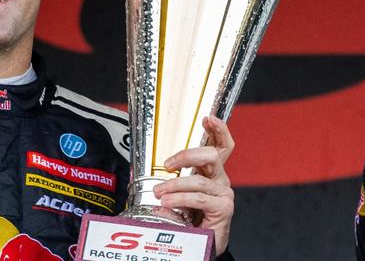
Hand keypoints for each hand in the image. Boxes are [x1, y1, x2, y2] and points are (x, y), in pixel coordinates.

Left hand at [154, 116, 234, 256]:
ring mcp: (223, 193)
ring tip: (159, 192)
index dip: (219, 129)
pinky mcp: (223, 208)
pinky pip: (199, 198)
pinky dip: (180, 199)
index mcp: (212, 173)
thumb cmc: (190, 220)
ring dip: (175, 185)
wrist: (201, 246)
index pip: (221, 146)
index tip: (209, 117)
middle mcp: (220, 180)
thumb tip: (141, 175)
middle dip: (188, 155)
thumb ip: (168, 184)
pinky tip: (167, 203)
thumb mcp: (177, 196)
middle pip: (212, 155)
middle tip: (168, 163)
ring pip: (199, 180)